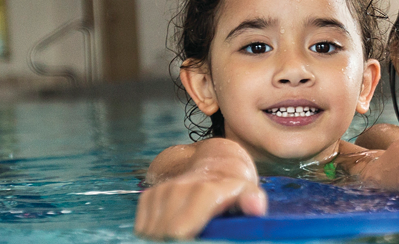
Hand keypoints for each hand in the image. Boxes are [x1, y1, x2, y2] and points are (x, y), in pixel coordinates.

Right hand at [135, 139, 265, 239]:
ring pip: (150, 232)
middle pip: (163, 235)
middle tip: (192, 237)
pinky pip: (142, 226)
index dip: (183, 242)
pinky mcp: (149, 195)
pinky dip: (154, 232)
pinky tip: (172, 228)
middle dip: (172, 241)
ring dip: (162, 237)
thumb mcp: (249, 190)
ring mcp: (161, 192)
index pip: (178, 232)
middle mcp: (178, 190)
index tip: (193, 241)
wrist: (216, 162)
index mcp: (204, 193)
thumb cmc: (234, 185)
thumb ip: (252, 200)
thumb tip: (256, 207)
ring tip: (186, 232)